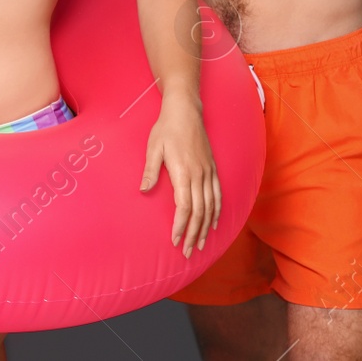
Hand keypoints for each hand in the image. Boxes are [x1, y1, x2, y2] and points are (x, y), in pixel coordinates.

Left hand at [140, 90, 221, 257]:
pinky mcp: (213, 168)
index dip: (180, 226)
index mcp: (183, 172)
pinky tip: (213, 223)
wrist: (185, 110)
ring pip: (211, 206)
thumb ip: (151, 171)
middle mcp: (199, 175)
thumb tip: (144, 190)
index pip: (184, 207)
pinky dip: (217, 211)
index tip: (175, 240)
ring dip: (206, 227)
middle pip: (199, 212)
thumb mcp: (153, 148)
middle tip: (187, 252)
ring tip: (200, 244)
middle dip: (193, 234)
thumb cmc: (166, 128)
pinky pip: (218, 194)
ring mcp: (208, 172)